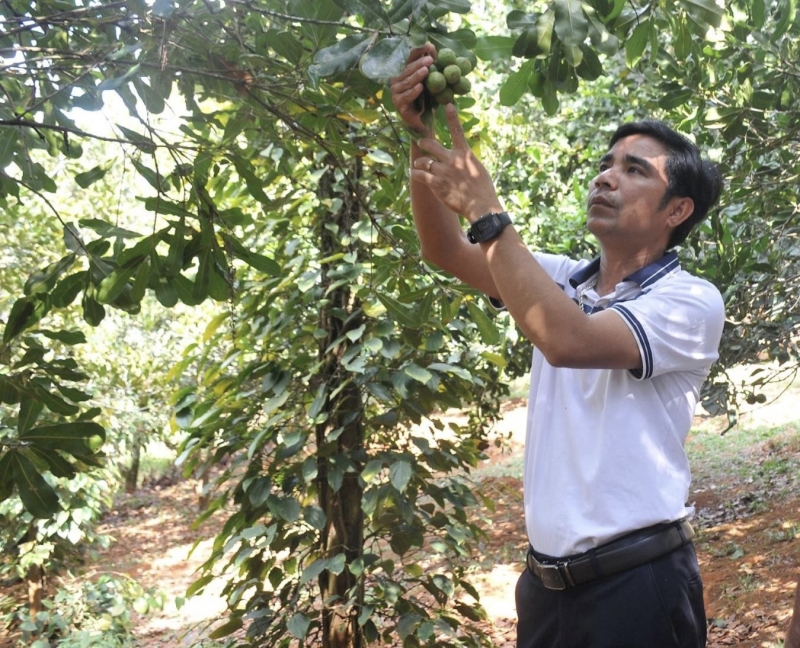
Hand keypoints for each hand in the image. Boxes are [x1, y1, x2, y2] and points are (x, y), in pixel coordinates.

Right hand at [389, 44, 435, 133]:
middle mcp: (396, 81)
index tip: (428, 45)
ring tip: (426, 70)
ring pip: (406, 82)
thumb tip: (431, 47)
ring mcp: (395, 92)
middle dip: (419, 63)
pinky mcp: (398, 104)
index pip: (408, 58)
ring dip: (417, 75)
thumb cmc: (426, 98)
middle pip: (407, 69)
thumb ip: (429, 65)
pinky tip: (420, 87)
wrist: (423, 120)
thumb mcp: (430, 80)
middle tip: (430, 59)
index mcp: (403, 72)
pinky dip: (413, 92)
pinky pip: (406, 96)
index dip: (417, 51)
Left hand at [411, 103, 502, 221]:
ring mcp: (443, 172)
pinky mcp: (436, 184)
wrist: (480, 206)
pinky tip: (413, 174)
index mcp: (464, 154)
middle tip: (420, 142)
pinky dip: (415, 174)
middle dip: (423, 142)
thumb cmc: (483, 190)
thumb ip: (467, 161)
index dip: (452, 116)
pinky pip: (420, 175)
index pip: (457, 131)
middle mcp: (452, 160)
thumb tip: (462, 159)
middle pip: (431, 145)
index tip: (447, 104)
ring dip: (419, 162)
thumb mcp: (478, 169)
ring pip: (424, 161)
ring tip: (417, 165)